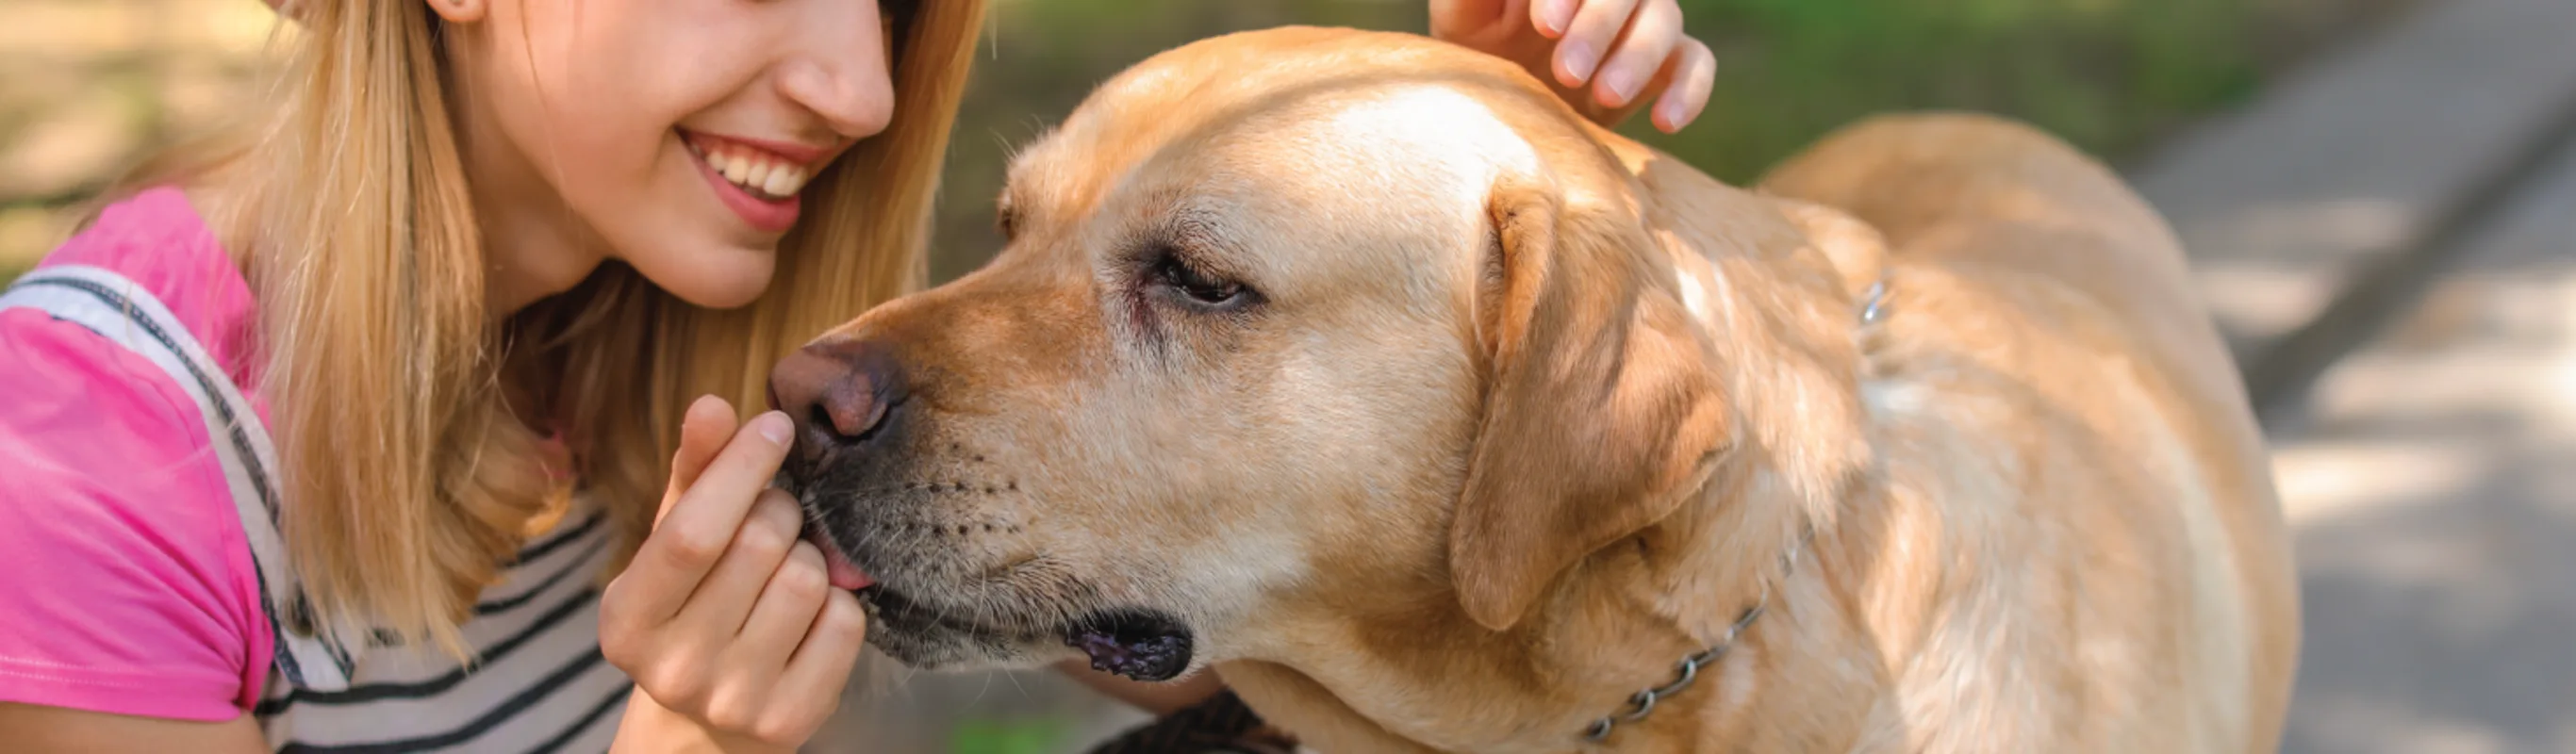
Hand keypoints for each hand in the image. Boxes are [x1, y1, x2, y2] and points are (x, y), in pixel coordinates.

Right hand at [601, 396, 866, 751]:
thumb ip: (694, 473)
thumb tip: (712, 405)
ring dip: (810, 557)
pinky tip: (809, 614)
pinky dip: (838, 602)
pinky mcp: (790, 719)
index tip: (775, 427)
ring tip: (786, 568)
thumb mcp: (675, 540)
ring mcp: (734, 699)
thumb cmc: (694, 603)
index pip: (693, 532)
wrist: (707, 720)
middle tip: (777, 516)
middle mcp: (674, 667)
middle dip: (780, 510)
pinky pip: (843, 623)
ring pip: (807, 581)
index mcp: (627, 619)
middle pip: (759, 546)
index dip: (740, 469)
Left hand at [1429, 0, 1715, 132]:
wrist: (1496, 107)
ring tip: (1604, 96)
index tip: (1545, 25)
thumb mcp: (1464, 14)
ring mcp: (1640, 24)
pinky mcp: (1664, 66)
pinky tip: (1664, 122)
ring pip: (1666, 18)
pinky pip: (1697, 62)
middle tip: (1567, 72)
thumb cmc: (1473, 47)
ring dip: (1639, 56)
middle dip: (1600, 26)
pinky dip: (1689, 88)